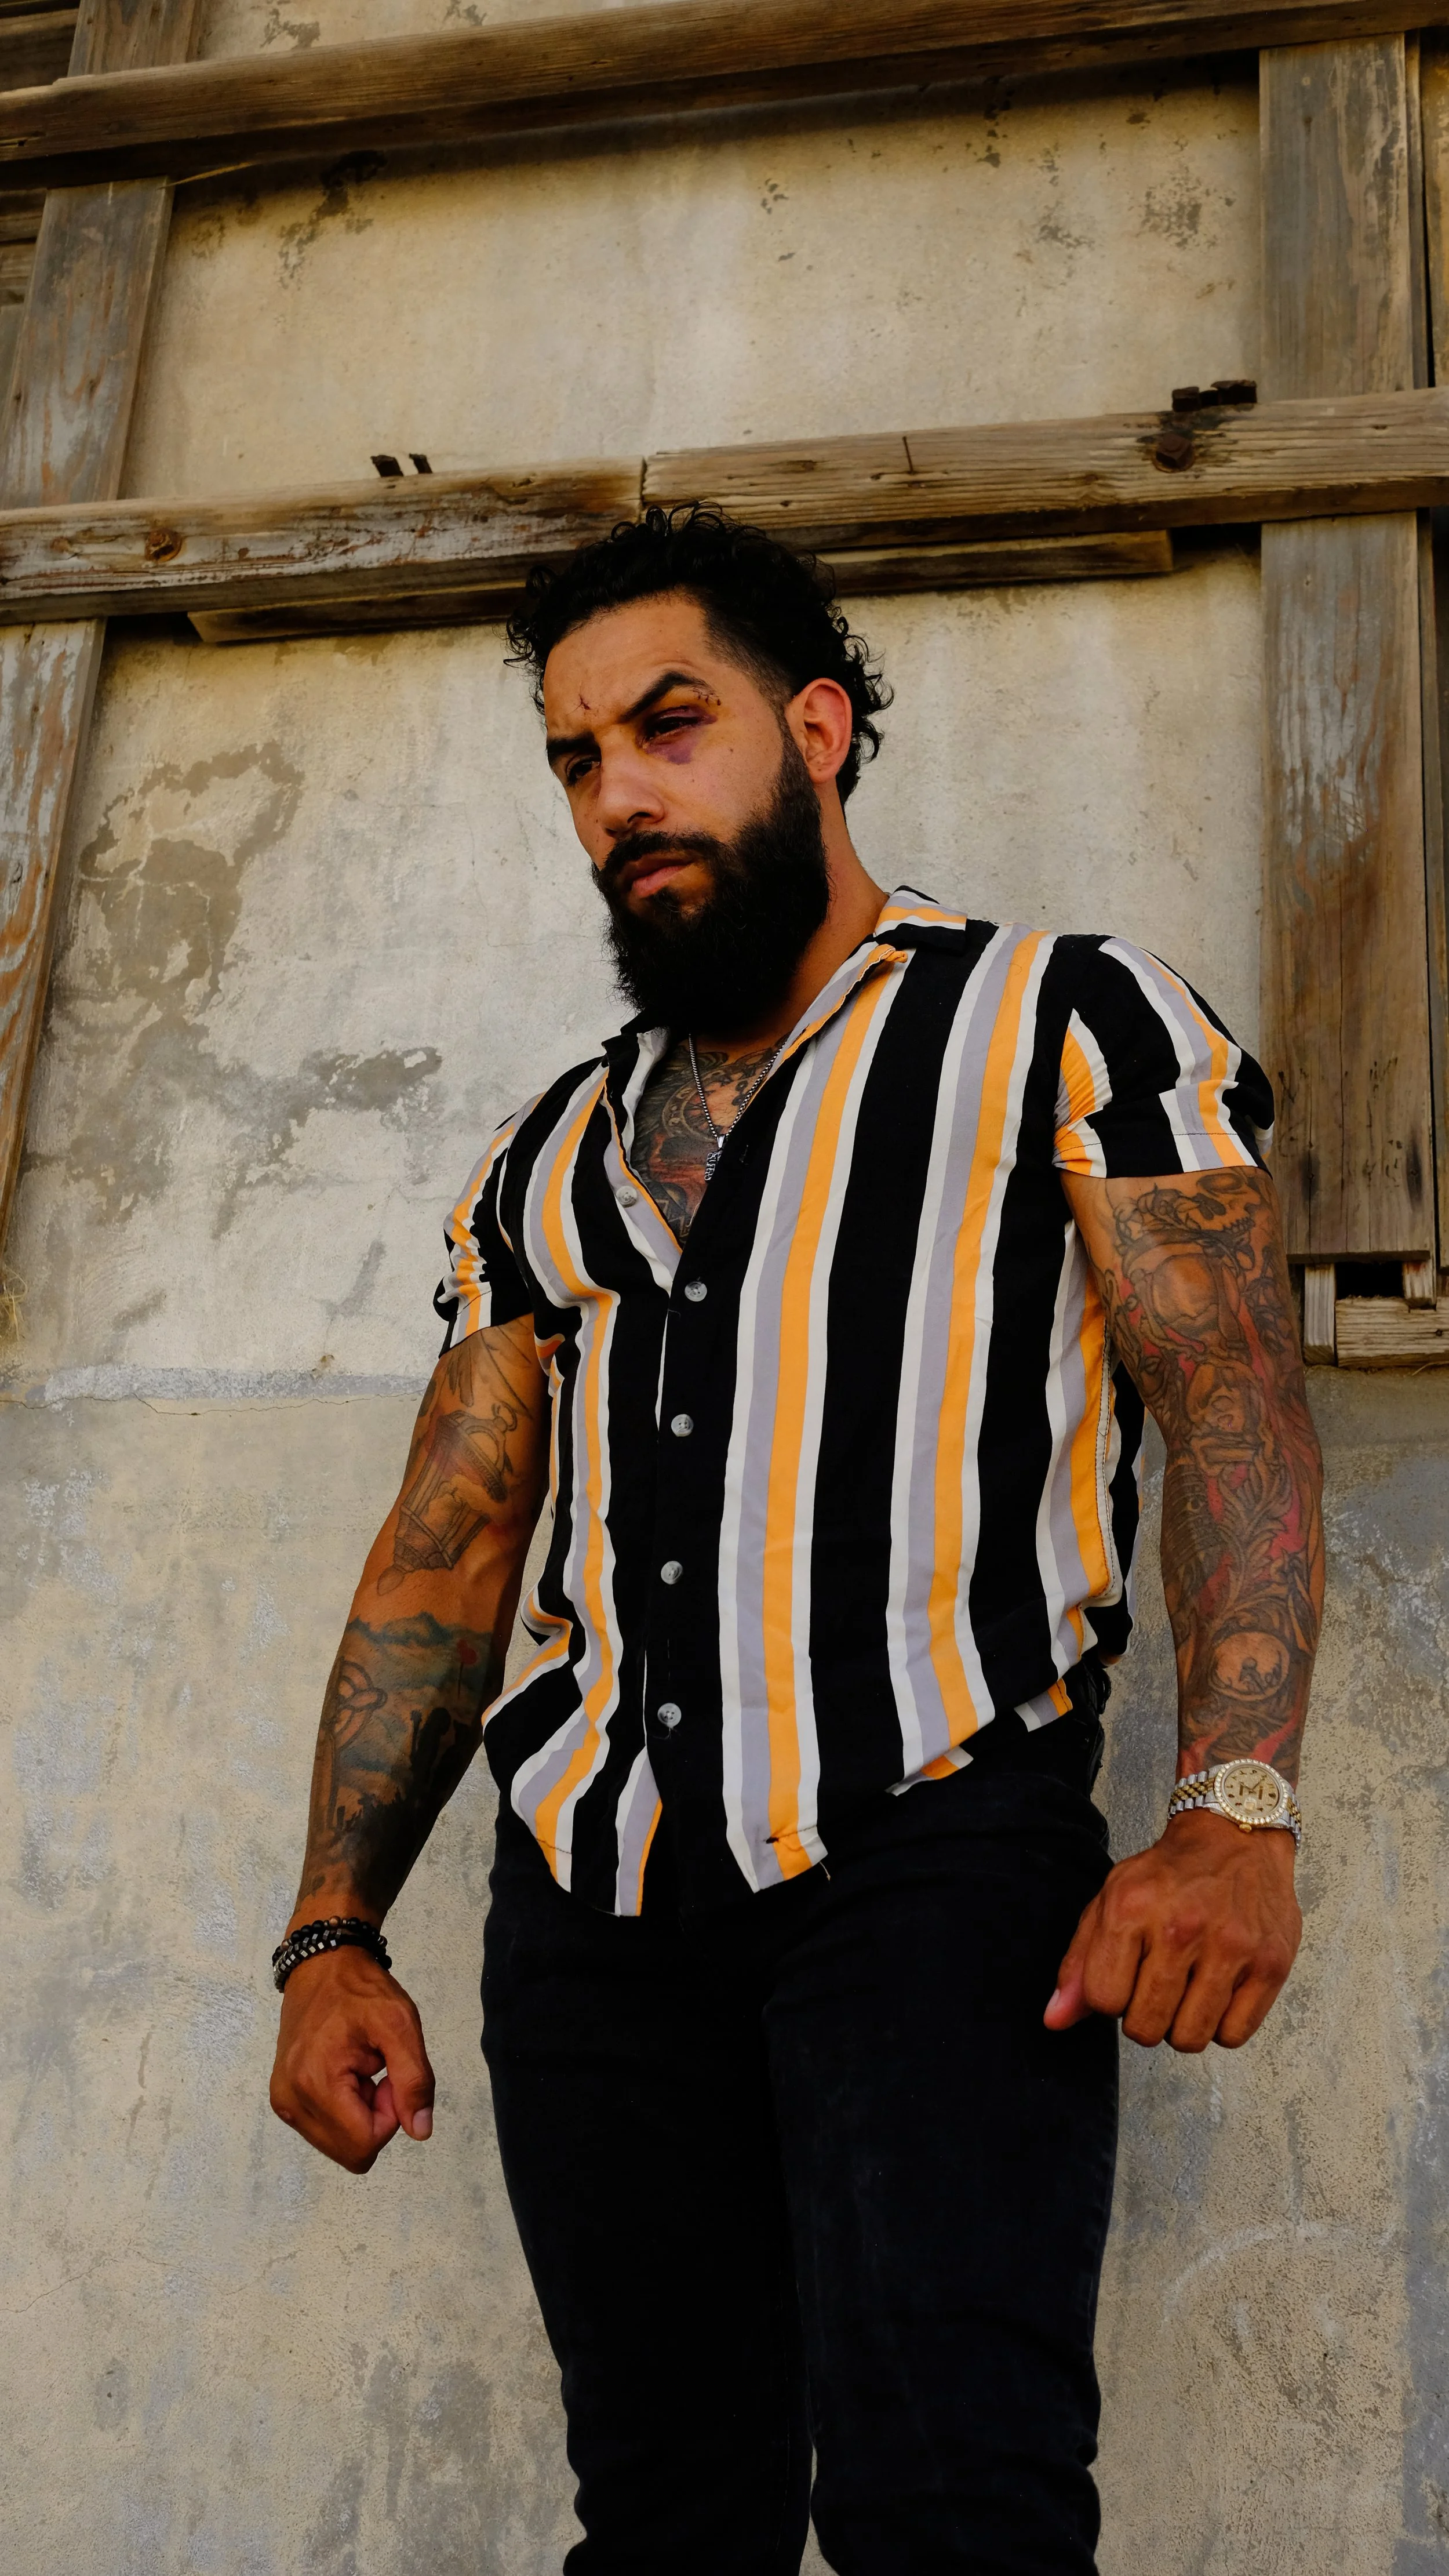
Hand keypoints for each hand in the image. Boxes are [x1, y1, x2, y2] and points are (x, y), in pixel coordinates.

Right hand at [270, 1944, 435, 2171]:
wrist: (321, 1966)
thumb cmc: (360, 1990)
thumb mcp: (400, 2024)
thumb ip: (414, 2080)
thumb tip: (420, 2131)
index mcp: (316, 2082)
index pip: (363, 2144)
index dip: (390, 2117)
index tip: (389, 2076)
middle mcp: (291, 2101)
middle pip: (350, 2152)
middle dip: (374, 2119)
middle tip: (377, 2072)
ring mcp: (284, 2102)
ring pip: (339, 2145)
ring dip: (360, 2116)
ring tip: (361, 2069)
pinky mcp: (284, 2099)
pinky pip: (325, 2130)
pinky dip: (344, 2110)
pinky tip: (346, 2073)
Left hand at [1043, 1810, 1301, 2051]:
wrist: (1237, 1837)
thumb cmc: (1170, 1874)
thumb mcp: (1112, 1900)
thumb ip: (1079, 1962)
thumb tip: (1055, 2020)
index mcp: (1132, 1908)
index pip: (1104, 2000)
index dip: (1110, 1997)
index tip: (1124, 1976)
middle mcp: (1182, 1928)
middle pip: (1146, 2028)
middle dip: (1144, 2018)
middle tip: (1157, 1986)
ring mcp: (1232, 1948)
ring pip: (1190, 2039)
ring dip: (1182, 2025)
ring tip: (1188, 1989)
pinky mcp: (1271, 1965)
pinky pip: (1234, 2036)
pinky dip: (1222, 2025)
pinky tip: (1218, 1992)